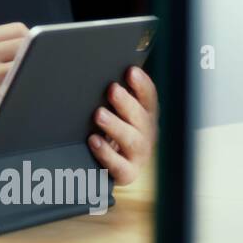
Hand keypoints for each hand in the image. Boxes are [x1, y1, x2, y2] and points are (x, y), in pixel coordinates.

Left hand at [88, 66, 158, 184]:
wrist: (113, 165)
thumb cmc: (114, 131)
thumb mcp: (118, 111)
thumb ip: (117, 95)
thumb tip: (103, 69)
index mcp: (146, 115)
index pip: (149, 97)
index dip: (142, 85)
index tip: (131, 71)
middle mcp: (146, 134)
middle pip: (141, 117)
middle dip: (127, 102)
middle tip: (112, 89)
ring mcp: (138, 155)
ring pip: (132, 140)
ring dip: (116, 126)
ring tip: (99, 114)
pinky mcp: (126, 173)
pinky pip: (119, 165)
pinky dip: (106, 153)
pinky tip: (93, 140)